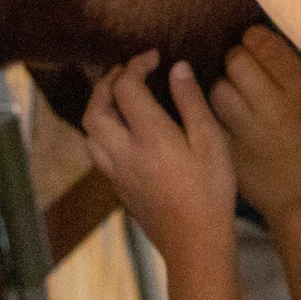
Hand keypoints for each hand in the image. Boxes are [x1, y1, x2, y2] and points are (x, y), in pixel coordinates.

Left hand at [83, 51, 238, 270]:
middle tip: (126, 72)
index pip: (126, 87)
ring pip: (89, 131)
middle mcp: (123, 151)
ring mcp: (116, 171)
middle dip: (106, 83)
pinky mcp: (118, 187)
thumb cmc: (210, 190)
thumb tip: (177, 68)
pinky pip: (97, 150)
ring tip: (117, 96)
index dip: (135, 65)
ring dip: (98, 107)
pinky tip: (122, 130)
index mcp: (148, 135)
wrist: (194, 242)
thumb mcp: (211, 141)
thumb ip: (191, 102)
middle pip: (95, 108)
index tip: (154, 57)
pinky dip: (102, 129)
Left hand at [209, 26, 300, 224]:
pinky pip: (207, 116)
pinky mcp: (226, 149)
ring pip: (217, 87)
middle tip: (244, 69)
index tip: (256, 46)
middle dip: (237, 59)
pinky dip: (212, 112)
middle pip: (236, 60)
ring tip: (235, 93)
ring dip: (223, 85)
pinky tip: (224, 116)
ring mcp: (246, 130)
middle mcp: (273, 107)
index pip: (264, 43)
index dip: (254, 39)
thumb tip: (290, 27)